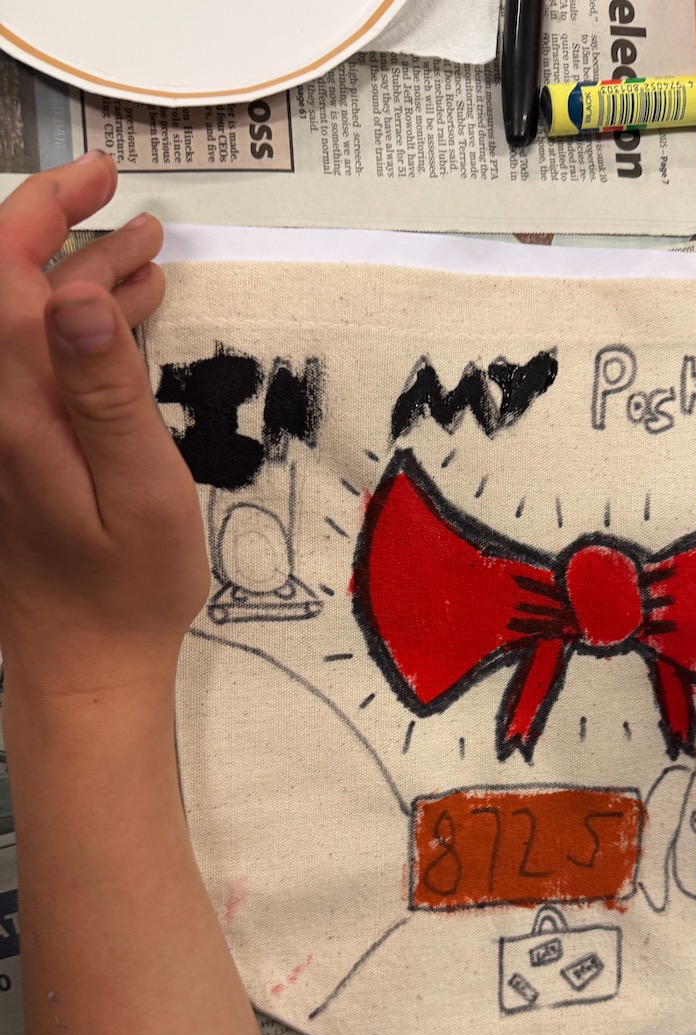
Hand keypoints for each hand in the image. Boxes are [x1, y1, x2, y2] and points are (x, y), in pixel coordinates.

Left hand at [0, 152, 209, 702]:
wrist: (84, 665)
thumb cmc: (126, 589)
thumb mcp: (139, 490)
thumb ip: (107, 393)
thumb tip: (78, 297)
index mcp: (16, 408)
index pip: (6, 275)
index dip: (44, 209)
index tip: (102, 176)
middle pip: (9, 289)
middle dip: (63, 230)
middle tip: (134, 206)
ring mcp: (5, 429)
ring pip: (31, 326)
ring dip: (83, 280)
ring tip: (149, 256)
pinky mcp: (19, 450)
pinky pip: (43, 365)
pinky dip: (85, 330)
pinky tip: (128, 318)